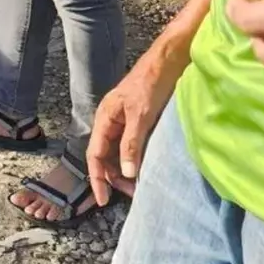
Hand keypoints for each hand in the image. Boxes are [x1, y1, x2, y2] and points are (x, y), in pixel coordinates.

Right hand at [86, 56, 173, 205]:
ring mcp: (123, 122)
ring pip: (117, 152)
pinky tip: (145, 167)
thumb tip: (126, 173)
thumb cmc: (151, 84)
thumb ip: (131, 144)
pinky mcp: (137, 121)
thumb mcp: (141, 116)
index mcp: (104, 118)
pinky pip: (130, 146)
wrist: (168, 62)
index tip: (103, 200)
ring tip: (139, 185)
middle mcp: (110, 121)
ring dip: (125, 170)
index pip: (95, 155)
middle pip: (104, 156)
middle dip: (114, 177)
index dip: (98, 178)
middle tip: (132, 194)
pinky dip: (134, 159)